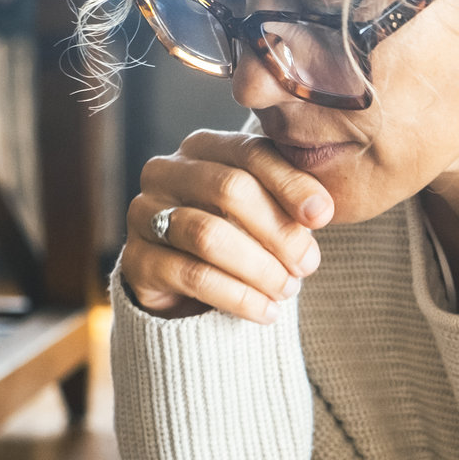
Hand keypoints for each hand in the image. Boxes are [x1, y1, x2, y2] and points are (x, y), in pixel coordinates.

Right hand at [121, 129, 334, 324]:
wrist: (189, 287)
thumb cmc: (241, 235)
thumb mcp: (269, 212)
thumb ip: (290, 202)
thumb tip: (318, 212)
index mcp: (203, 147)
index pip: (251, 154)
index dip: (291, 184)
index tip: (323, 217)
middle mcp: (166, 172)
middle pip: (229, 190)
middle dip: (277, 231)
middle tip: (307, 264)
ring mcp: (143, 214)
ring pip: (209, 235)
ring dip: (259, 268)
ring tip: (288, 289)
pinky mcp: (136, 260)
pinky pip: (192, 276)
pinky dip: (238, 296)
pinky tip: (266, 312)